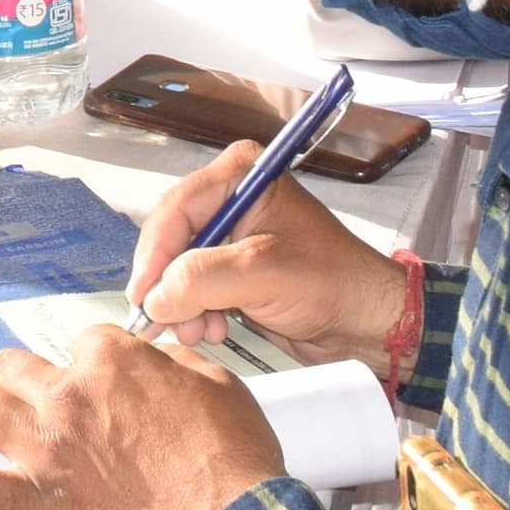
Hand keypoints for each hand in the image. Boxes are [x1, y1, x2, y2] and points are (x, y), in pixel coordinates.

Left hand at [0, 336, 283, 509]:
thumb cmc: (236, 465)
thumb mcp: (218, 386)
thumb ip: (173, 366)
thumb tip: (156, 364)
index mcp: (114, 360)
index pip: (82, 343)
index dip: (88, 365)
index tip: (95, 382)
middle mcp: (71, 394)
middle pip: (20, 367)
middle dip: (17, 375)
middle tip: (18, 389)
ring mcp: (48, 447)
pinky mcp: (40, 499)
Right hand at [128, 155, 405, 367]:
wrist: (367, 321)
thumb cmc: (333, 283)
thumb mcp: (263, 274)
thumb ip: (202, 279)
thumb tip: (153, 298)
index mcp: (242, 176)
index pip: (177, 208)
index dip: (154, 255)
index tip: (143, 297)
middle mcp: (232, 198)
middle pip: (171, 238)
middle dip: (168, 284)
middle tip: (167, 322)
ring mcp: (232, 234)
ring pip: (178, 266)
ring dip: (181, 303)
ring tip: (199, 332)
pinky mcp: (234, 267)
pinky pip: (194, 286)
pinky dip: (194, 311)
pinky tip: (211, 330)